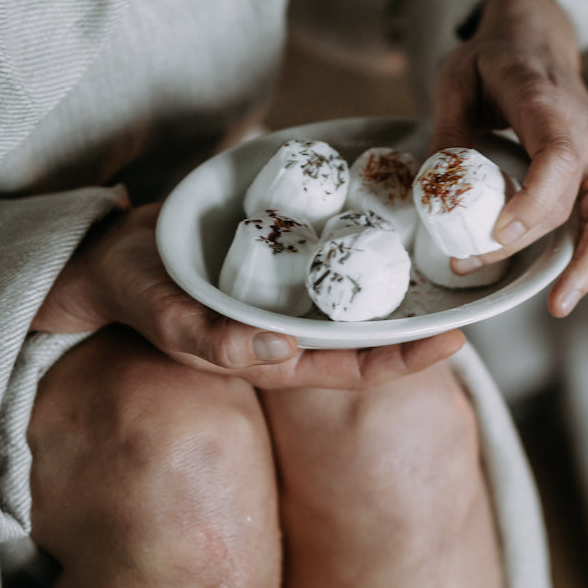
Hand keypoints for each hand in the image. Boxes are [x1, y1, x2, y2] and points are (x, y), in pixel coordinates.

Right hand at [31, 203, 463, 387]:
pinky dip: (368, 244)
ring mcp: (291, 297)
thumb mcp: (171, 317)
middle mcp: (294, 332)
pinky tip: (401, 217)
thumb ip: (217, 340)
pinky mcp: (285, 262)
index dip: (405, 361)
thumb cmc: (141, 294)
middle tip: (474, 291)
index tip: (456, 341)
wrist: (113, 256)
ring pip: (361, 295)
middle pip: (372, 333)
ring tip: (454, 256)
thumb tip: (283, 351)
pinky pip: (337, 258)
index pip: (355, 370)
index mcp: (277, 360)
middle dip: (422, 319)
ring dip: (403, 280)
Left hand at [429, 0, 587, 315]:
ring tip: (561, 305)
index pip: (557, 160)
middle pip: (572, 200)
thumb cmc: (494, 60)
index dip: (532, 202)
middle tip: (475, 264)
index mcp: (550, 104)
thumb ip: (450, 132)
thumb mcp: (457, 79)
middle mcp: (587, 133)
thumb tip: (439, 188)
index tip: (497, 235)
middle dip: (528, 241)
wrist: (537, 37)